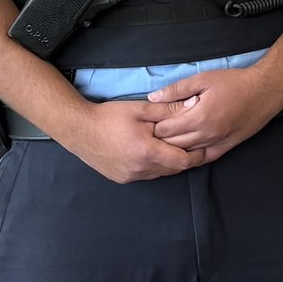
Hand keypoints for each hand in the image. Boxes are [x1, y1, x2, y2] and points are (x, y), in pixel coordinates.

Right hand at [68, 98, 199, 183]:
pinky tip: (155, 153)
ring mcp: (130, 176)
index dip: (197, 155)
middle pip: (173, 169)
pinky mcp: (122, 178)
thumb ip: (169, 110)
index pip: (183, 161)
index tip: (205, 146)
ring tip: (175, 147)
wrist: (77, 129)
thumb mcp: (141, 110)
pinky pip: (147, 175)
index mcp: (148, 152)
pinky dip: (155, 166)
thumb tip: (195, 103)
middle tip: (194, 145)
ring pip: (161, 173)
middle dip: (185, 158)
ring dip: (170, 163)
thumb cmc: (109, 117)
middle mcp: (140, 169)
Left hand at [145, 64, 282, 161]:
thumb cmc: (234, 82)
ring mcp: (217, 142)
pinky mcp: (226, 147)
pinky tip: (184, 152)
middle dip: (159, 139)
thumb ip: (176, 90)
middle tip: (150, 132)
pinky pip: (204, 158)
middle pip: (172, 144)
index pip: (164, 128)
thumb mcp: (203, 79)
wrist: (264, 91)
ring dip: (173, 148)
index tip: (147, 120)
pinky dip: (191, 157)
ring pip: (186, 153)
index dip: (152, 125)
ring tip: (162, 142)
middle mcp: (206, 134)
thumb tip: (152, 97)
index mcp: (198, 117)